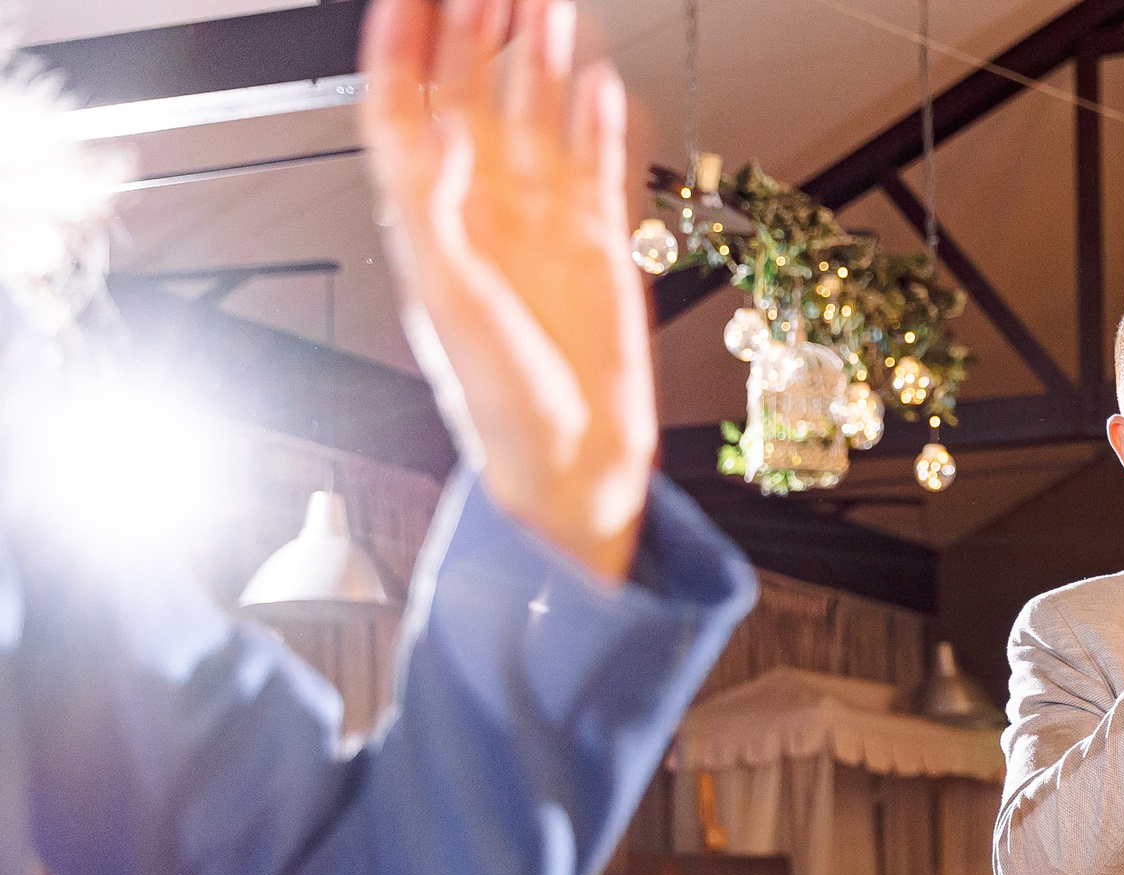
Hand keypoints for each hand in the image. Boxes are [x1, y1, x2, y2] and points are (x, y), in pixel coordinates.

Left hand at [360, 0, 653, 582]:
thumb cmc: (501, 402)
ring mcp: (541, 224)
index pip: (405, 112)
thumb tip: (437, 134)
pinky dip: (599, 123)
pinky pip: (597, 165)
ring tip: (547, 3)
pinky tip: (602, 85)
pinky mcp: (598, 246)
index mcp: (429, 222)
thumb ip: (437, 212)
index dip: (403, 49)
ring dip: (539, 61)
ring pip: (536, 119)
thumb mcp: (450, 301)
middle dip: (477, 32)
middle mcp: (483, 211)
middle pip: (472, 97)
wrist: (573, 462)